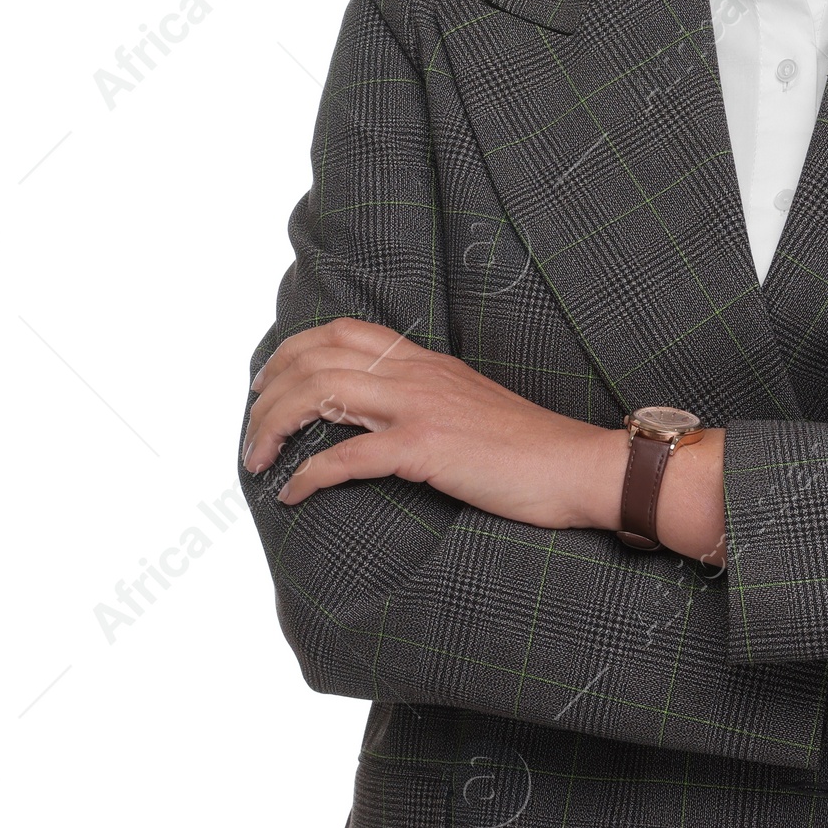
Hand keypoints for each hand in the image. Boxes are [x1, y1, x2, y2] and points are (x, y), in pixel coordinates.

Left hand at [242, 316, 621, 526]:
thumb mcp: (472, 406)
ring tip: (257, 460)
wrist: (577, 465)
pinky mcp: (426, 449)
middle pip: (318, 357)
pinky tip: (292, 495)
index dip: (292, 351)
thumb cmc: (531, 448)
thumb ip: (430, 400)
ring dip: (275, 426)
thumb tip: (387, 420)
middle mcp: (417, 374)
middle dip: (268, 391)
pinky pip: (346, 458)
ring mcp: (421, 407)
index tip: (266, 382)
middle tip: (250, 429)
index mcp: (427, 362)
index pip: (343, 332)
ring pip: (321, 393)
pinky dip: (308, 476)